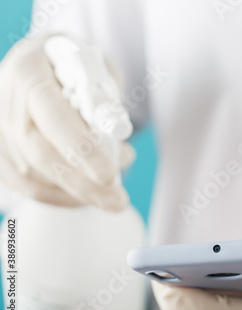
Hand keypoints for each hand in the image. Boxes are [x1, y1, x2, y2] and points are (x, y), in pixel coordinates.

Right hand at [0, 35, 134, 211]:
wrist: (48, 64)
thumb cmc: (78, 67)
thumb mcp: (100, 70)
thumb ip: (107, 101)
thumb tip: (116, 138)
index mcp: (30, 68)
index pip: (54, 114)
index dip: (81, 147)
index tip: (107, 173)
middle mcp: (4, 98)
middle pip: (40, 152)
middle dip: (83, 183)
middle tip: (118, 200)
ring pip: (33, 175)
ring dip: (79, 189)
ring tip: (113, 185)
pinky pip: (27, 185)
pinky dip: (62, 196)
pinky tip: (87, 193)